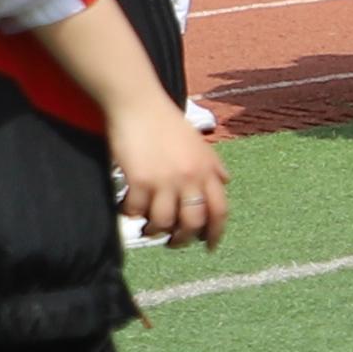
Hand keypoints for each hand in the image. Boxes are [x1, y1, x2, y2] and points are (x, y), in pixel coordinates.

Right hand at [109, 97, 224, 247]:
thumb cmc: (166, 123)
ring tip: (147, 226)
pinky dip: (130, 214)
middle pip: (192, 223)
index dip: (216, 233)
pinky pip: (136, 212)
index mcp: (207, 170)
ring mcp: (165, 180)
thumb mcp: (198, 143)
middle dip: (182, 240)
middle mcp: (190, 178)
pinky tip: (126, 207)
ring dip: (154, 230)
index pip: (220, 210)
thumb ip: (212, 164)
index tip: (210, 246)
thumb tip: (225, 182)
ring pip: (163, 223)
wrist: (138, 104)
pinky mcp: (139, 180)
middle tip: (172, 243)